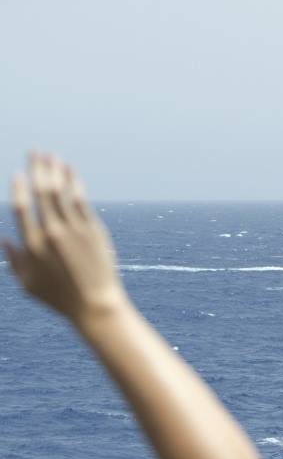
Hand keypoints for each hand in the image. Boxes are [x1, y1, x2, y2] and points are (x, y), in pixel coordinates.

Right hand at [4, 153, 127, 325]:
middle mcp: (52, 233)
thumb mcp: (28, 284)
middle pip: (42, 193)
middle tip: (35, 152)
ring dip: (56, 171)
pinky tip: (71, 171)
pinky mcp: (93, 231)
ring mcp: (74, 230)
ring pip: (62, 192)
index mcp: (32, 245)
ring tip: (52, 155)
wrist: (96, 306)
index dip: (19, 188)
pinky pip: (81, 201)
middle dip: (37, 169)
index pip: (22, 208)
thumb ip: (13, 260)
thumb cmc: (61, 298)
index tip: (19, 174)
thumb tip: (3, 240)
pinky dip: (75, 183)